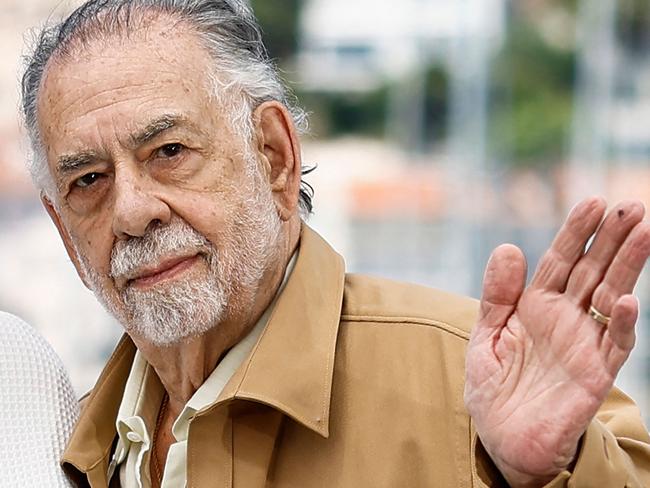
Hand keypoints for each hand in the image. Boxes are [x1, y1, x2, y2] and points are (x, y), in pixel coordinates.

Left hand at [464, 197, 649, 486]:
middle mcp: (565, 319)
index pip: (560, 260)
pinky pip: (612, 345)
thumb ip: (497, 296)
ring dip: (627, 266)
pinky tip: (625, 299)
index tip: (593, 202)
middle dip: (611, 238)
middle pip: (592, 270)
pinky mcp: (595, 374)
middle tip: (631, 205)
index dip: (576, 232)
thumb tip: (507, 246)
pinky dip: (620, 323)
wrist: (502, 439)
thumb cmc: (494, 387)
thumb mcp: (486, 335)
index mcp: (536, 305)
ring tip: (644, 231)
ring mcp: (583, 343)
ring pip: (610, 296)